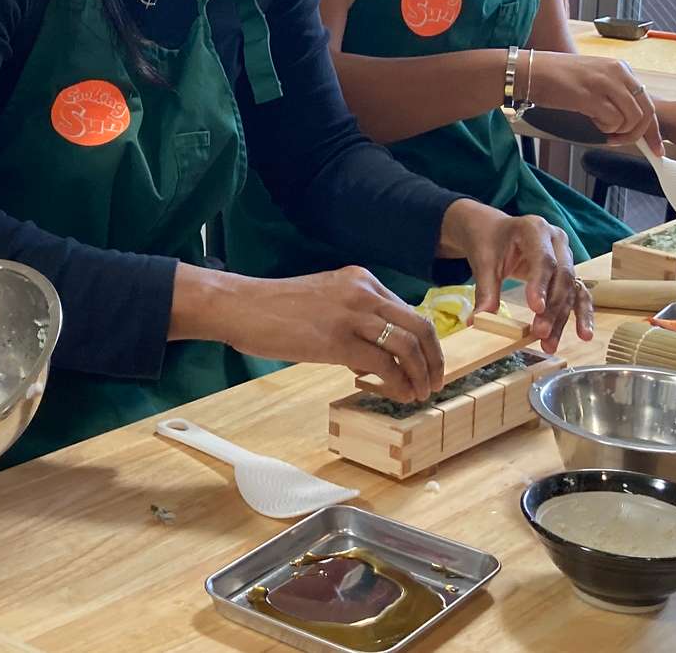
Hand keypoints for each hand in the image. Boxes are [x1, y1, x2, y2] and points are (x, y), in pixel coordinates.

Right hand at [219, 267, 441, 402]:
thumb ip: (353, 321)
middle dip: (433, 359)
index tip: (427, 364)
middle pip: (419, 326)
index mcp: (362, 280)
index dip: (425, 342)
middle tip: (434, 383)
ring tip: (419, 394)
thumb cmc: (274, 308)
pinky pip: (385, 365)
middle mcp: (364, 292)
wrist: (242, 305)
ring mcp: (353, 315)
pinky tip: (397, 394)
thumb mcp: (324, 301)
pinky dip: (398, 383)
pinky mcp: (339, 340)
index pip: (409, 311)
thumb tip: (373, 360)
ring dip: (420, 375)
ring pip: (408, 346)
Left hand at [438, 201, 592, 353]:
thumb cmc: (490, 242)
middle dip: (552, 308)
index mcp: (534, 229)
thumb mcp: (484, 261)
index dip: (541, 285)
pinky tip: (583, 334)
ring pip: (570, 289)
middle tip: (540, 333)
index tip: (536, 309)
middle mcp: (556, 240)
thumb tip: (479, 321)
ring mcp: (566, 255)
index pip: (543, 259)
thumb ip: (486, 290)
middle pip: (561, 276)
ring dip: (562, 318)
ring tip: (551, 344)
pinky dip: (581, 313)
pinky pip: (578, 293)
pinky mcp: (569, 271)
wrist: (494, 231)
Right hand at [527, 51, 658, 144]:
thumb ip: (613, 95)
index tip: (655, 146)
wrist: (529, 71)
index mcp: (620, 68)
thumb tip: (630, 122)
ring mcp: (604, 83)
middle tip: (621, 142)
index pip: (647, 100)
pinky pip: (613, 121)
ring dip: (619, 132)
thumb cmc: (556, 78)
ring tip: (602, 129)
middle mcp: (617, 72)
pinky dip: (606, 129)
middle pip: (645, 111)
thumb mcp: (593, 80)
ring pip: (632, 118)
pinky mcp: (590, 96)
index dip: (653, 127)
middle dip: (640, 134)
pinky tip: (593, 123)